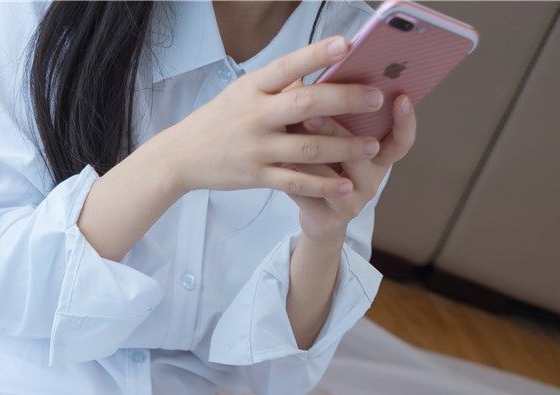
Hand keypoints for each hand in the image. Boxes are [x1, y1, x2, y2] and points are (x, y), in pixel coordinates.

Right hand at [163, 33, 410, 197]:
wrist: (183, 155)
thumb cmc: (220, 118)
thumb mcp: (243, 92)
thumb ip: (277, 86)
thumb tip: (317, 74)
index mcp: (253, 86)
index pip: (289, 65)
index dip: (317, 54)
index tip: (347, 44)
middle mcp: (255, 115)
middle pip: (306, 105)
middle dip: (345, 100)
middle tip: (376, 97)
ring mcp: (256, 148)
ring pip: (307, 147)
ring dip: (343, 147)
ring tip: (372, 144)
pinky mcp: (256, 176)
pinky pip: (295, 182)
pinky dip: (322, 183)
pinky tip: (345, 183)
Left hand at [277, 94, 416, 241]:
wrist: (316, 214)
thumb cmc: (327, 165)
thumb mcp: (336, 138)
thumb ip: (334, 112)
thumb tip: (316, 75)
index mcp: (380, 155)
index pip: (402, 140)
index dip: (405, 121)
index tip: (401, 96)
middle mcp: (373, 179)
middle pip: (364, 153)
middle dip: (338, 130)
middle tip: (314, 112)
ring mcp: (354, 202)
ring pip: (333, 177)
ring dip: (312, 154)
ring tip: (293, 134)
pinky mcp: (332, 218)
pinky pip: (312, 195)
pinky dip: (296, 176)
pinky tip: (281, 161)